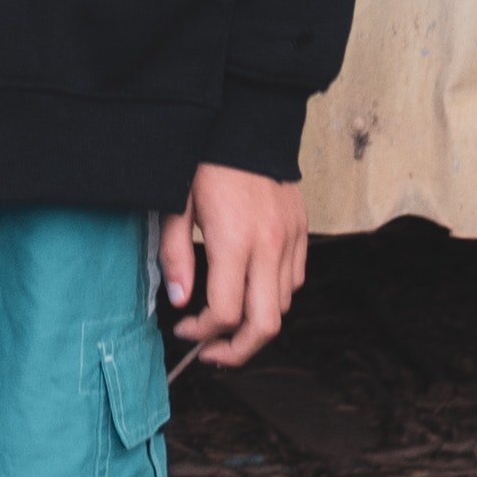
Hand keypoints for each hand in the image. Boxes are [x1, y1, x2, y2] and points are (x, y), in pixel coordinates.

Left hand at [155, 161, 305, 367]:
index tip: (184, 329)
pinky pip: (296, 280)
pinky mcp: (301, 230)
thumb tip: (179, 301)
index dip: (202, 333)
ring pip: (283, 305)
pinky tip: (250, 289)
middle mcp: (270, 246)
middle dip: (238, 350)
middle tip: (212, 353)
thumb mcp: (176, 205)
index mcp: (235, 241)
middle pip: (266, 325)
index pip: (226, 313)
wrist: (247, 123)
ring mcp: (291, 239)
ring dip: (255, 322)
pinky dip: (275, 295)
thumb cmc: (206, 161)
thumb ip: (175, 256)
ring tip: (227, 322)